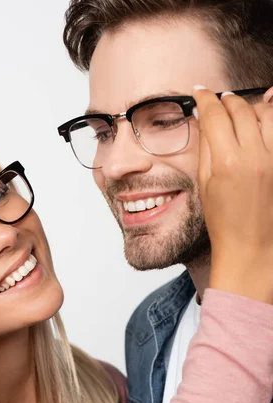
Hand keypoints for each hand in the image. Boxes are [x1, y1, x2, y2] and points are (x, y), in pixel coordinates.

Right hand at [193, 86, 272, 303]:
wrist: (249, 246)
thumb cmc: (223, 221)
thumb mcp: (205, 183)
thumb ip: (207, 147)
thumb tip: (205, 120)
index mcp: (227, 163)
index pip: (215, 115)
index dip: (206, 99)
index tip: (200, 93)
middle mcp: (254, 157)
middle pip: (241, 109)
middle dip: (227, 100)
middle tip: (218, 100)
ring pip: (267, 114)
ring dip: (252, 107)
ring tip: (241, 112)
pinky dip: (268, 124)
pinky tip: (260, 124)